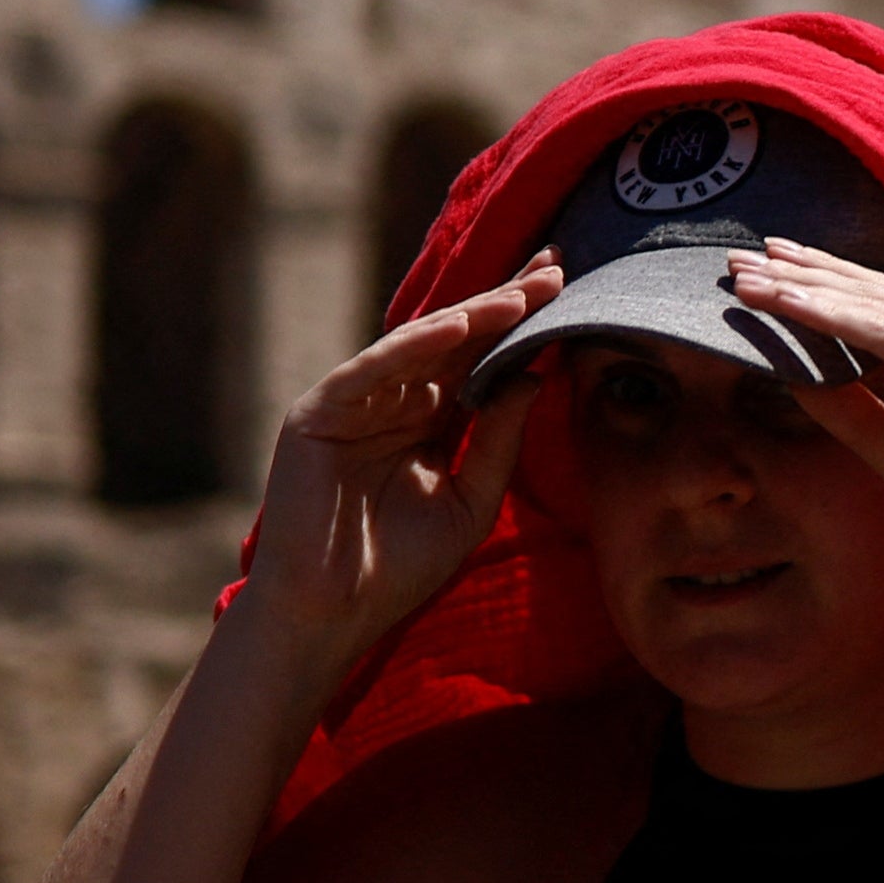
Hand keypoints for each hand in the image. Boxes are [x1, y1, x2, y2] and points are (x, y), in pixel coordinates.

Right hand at [241, 252, 562, 656]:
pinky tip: (460, 324)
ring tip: (522, 296)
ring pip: (418, 348)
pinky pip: (372, 369)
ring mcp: (352, 404)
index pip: (479, 364)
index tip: (565, 292)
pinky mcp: (318, 413)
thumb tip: (535, 375)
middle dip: (503, 304)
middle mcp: (390, 404)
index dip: (518, 328)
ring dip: (471, 318)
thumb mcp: (470, 501)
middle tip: (554, 267)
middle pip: (455, 343)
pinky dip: (414, 346)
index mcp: (426, 424)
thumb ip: (499, 440)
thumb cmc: (397, 570)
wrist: (331, 615)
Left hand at [723, 240, 883, 589]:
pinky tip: (785, 304)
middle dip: (801, 271)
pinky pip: (882, 332)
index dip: (823, 284)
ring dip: (802, 286)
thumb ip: (853, 412)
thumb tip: (794, 378)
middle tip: (738, 258)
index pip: (880, 305)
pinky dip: (829, 315)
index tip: (769, 272)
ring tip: (745, 276)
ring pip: (870, 302)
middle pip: (870, 290)